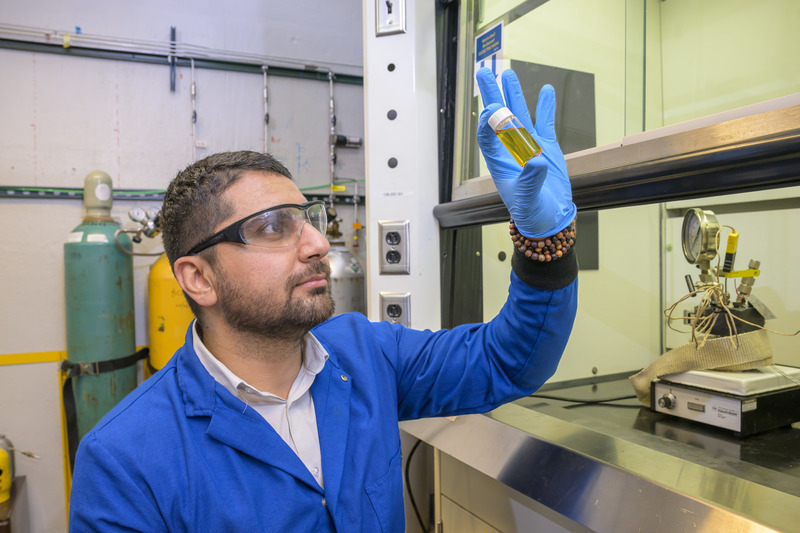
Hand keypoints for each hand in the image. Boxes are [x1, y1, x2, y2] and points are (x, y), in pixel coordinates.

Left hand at [476, 67, 575, 238]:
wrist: (550, 219)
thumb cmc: (532, 213)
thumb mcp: (528, 200)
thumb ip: (530, 181)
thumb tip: (536, 161)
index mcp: (499, 162)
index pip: (487, 136)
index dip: (487, 122)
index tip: (491, 109)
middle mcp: (510, 149)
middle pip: (498, 117)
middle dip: (491, 94)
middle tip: (483, 71)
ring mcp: (528, 146)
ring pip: (519, 114)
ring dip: (514, 94)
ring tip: (508, 73)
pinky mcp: (546, 147)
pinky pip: (545, 122)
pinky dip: (545, 106)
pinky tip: (545, 89)